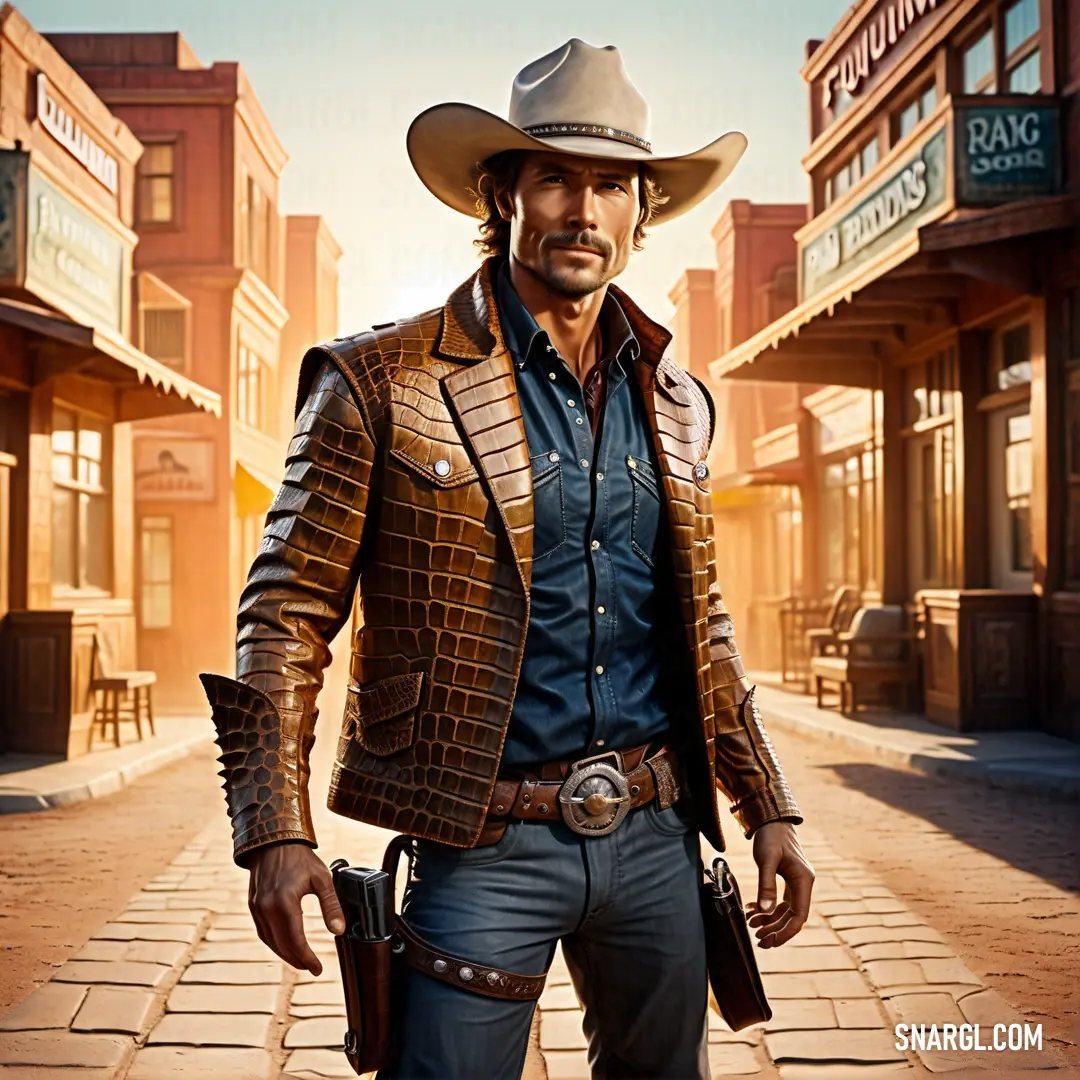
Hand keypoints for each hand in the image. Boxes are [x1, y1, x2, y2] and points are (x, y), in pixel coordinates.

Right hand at [247, 841, 345, 974]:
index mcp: (285, 903)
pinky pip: (263, 932)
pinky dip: (274, 942)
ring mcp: (257, 908)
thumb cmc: (299, 857)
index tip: (318, 969)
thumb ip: (331, 905)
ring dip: (285, 954)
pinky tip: (284, 945)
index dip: (307, 958)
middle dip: (298, 960)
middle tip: (312, 967)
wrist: (274, 839)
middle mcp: (267, 909)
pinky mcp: (253, 906)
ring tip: (301, 960)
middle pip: (282, 945)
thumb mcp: (321, 878)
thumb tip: (339, 930)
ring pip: (270, 941)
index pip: (296, 941)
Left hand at [745, 821, 813, 948]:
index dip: (786, 932)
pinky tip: (752, 910)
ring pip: (785, 910)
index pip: (799, 916)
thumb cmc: (771, 836)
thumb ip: (766, 885)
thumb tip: (764, 911)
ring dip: (769, 919)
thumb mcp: (766, 860)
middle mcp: (803, 883)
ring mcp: (796, 882)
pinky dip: (767, 907)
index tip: (770, 941)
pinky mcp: (787, 879)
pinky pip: (779, 901)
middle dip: (775, 930)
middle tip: (758, 939)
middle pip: (792, 916)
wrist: (771, 819)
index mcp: (803, 880)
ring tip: (751, 924)